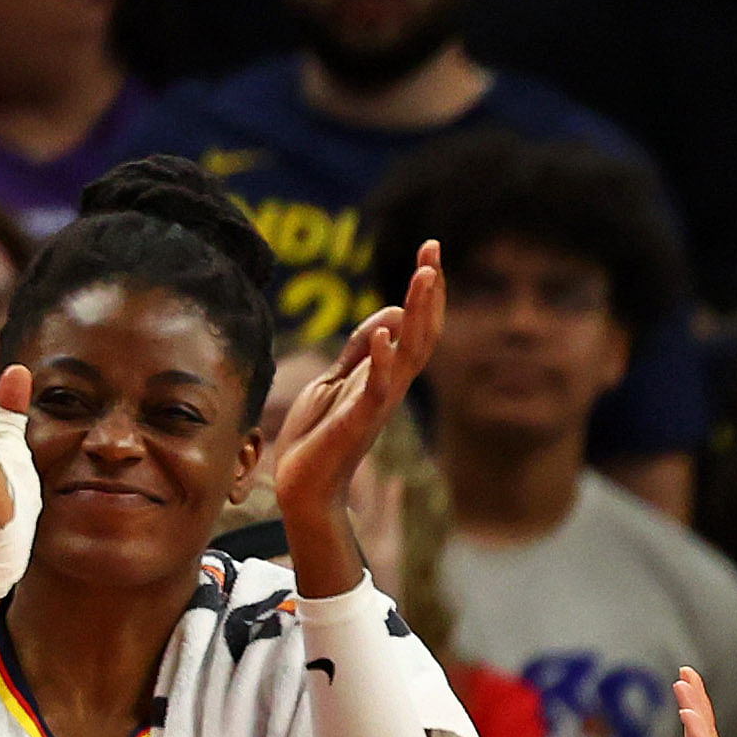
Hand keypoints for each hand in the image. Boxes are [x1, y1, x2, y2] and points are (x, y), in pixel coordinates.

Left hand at [264, 239, 444, 582]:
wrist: (304, 486)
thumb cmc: (318, 436)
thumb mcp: (336, 379)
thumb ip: (361, 349)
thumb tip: (391, 313)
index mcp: (386, 376)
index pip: (414, 327)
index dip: (425, 291)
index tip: (430, 250)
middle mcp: (390, 387)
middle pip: (420, 332)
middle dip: (428, 291)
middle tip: (433, 249)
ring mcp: (376, 404)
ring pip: (409, 354)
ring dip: (418, 315)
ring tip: (424, 277)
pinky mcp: (356, 422)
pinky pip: (376, 388)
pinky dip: (383, 359)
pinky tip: (388, 332)